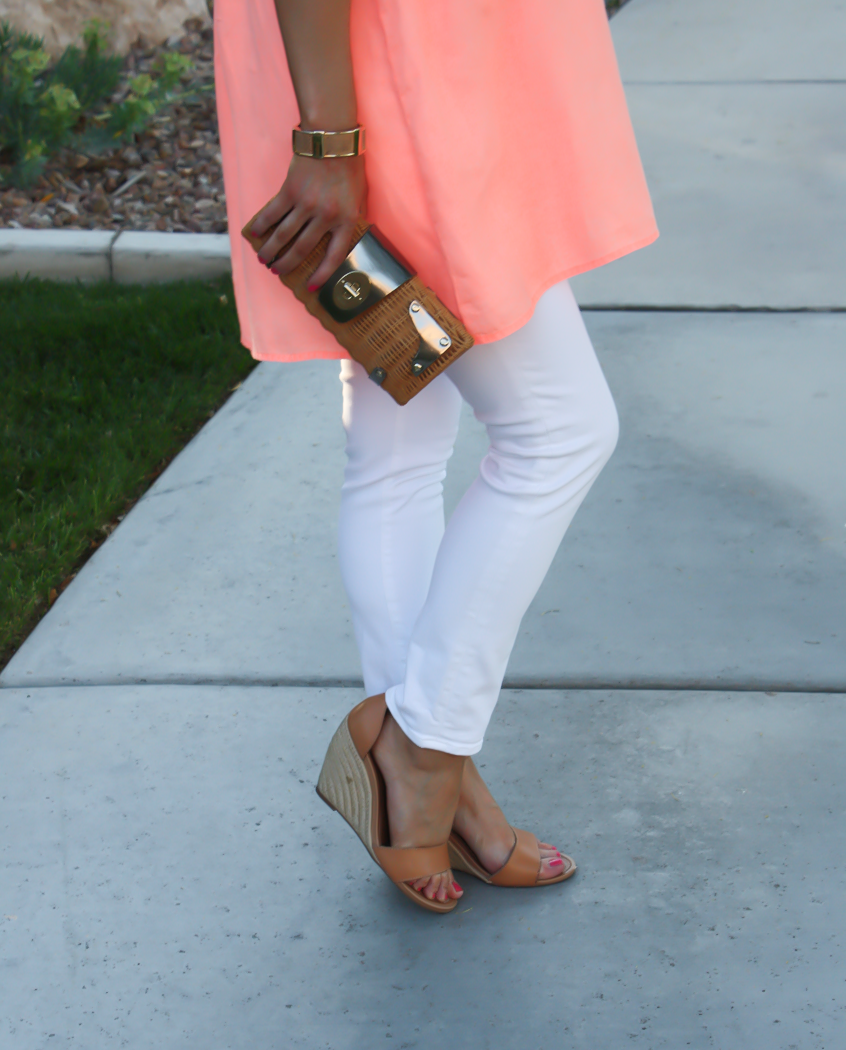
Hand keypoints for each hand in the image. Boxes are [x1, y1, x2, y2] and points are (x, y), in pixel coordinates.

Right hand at [250, 153, 366, 288]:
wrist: (333, 138)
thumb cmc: (349, 167)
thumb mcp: (359, 197)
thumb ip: (350, 218)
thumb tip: (343, 239)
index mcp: (346, 220)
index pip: (334, 256)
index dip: (322, 274)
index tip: (311, 286)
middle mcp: (325, 215)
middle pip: (302, 248)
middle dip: (287, 263)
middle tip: (277, 271)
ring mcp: (306, 203)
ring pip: (284, 234)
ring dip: (271, 249)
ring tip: (264, 258)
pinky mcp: (290, 190)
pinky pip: (273, 212)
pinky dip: (262, 224)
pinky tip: (255, 234)